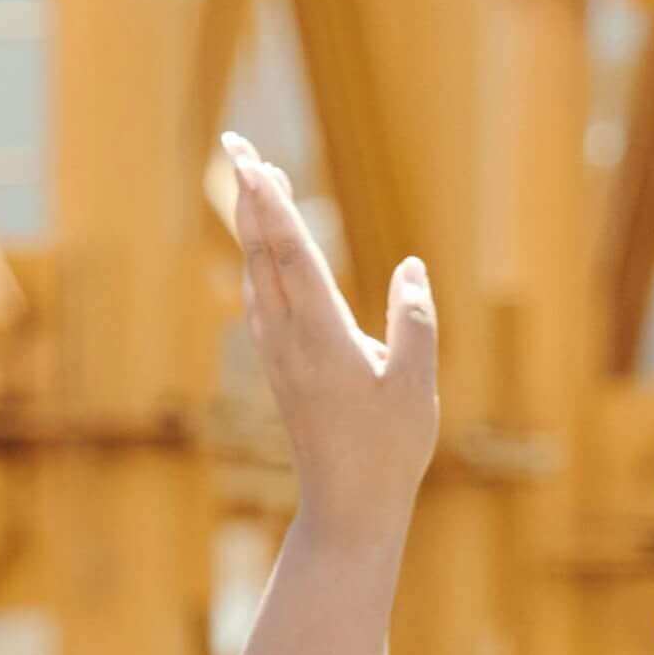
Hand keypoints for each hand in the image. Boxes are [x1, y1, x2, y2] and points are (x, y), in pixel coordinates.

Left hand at [214, 134, 438, 551]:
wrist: (346, 507)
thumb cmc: (389, 450)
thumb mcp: (416, 386)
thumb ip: (413, 322)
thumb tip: (409, 267)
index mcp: (322, 336)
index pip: (290, 254)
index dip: (271, 203)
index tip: (254, 161)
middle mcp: (289, 338)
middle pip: (262, 252)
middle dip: (250, 197)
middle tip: (237, 147)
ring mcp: (279, 353)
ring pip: (257, 273)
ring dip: (253, 224)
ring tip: (253, 182)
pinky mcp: (281, 368)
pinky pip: (261, 299)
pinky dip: (259, 262)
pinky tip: (262, 253)